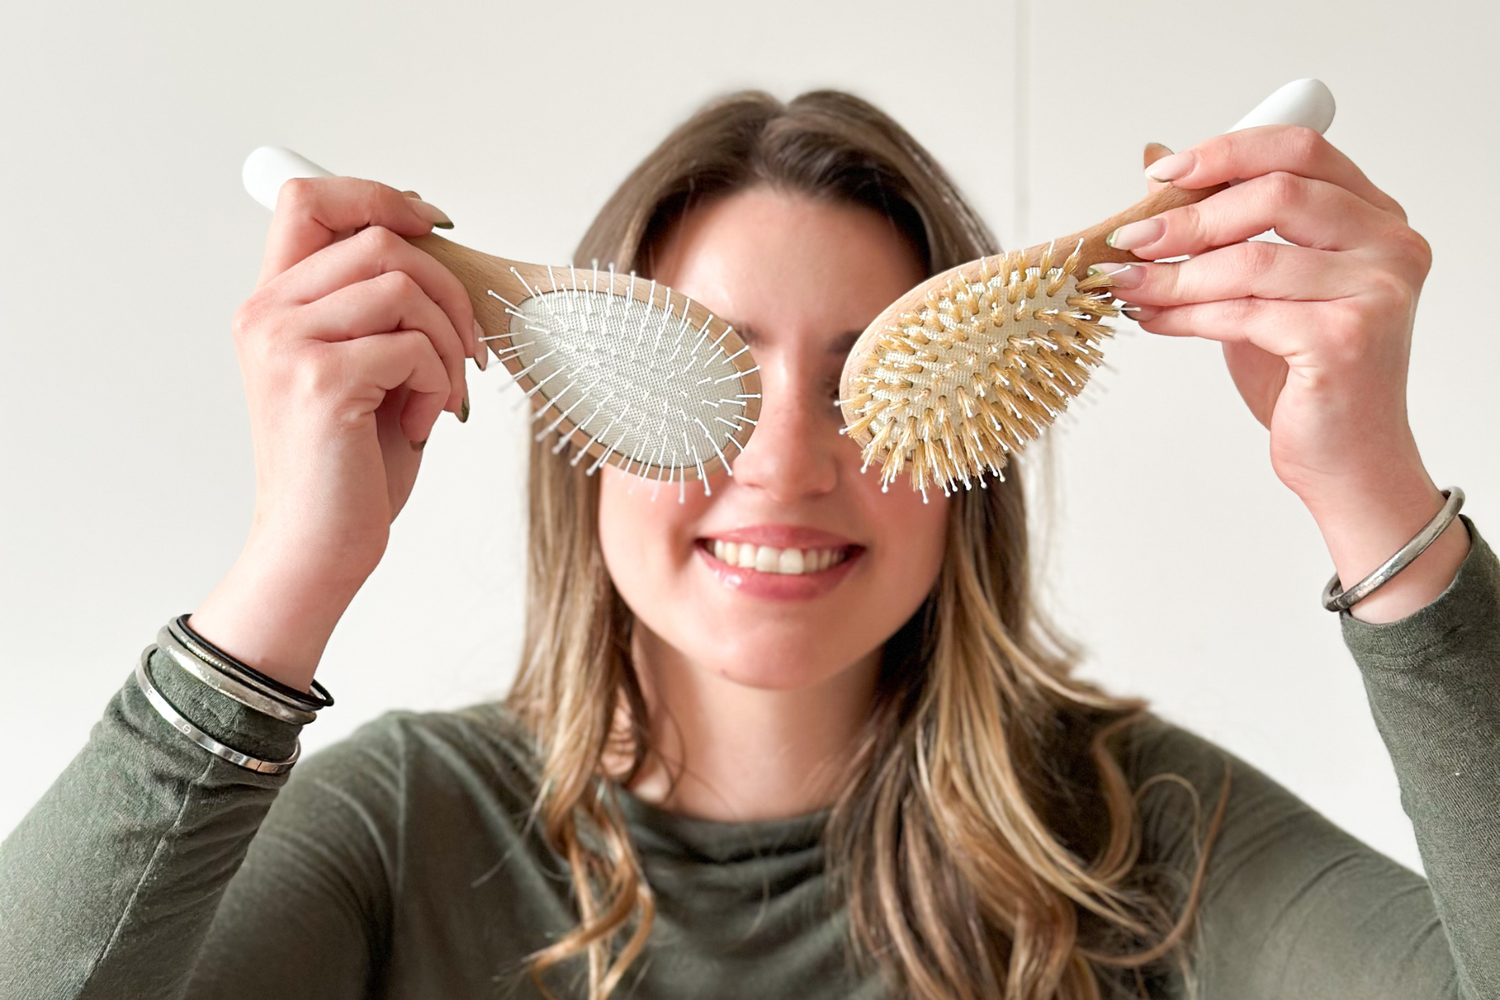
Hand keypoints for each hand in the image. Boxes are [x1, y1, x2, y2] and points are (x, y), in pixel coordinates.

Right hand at [190, 178, 484, 686]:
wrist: (317, 545)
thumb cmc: (350, 463)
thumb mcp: (364, 367)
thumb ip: (377, 305)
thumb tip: (435, 245)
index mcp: (273, 303)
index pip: (310, 198)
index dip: (380, 196)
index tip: (436, 226)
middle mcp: (266, 314)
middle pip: (379, 239)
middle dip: (449, 289)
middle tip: (469, 350)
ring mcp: (286, 343)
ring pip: (403, 286)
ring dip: (447, 342)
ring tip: (440, 395)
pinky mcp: (319, 380)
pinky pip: (413, 345)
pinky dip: (438, 384)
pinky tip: (421, 423)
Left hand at [1108, 129, 1466, 621]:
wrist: (1346, 458)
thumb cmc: (1307, 373)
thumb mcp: (1267, 287)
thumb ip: (1231, 231)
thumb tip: (1157, 171)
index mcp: (1376, 217)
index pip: (1301, 149)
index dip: (1225, 151)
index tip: (1162, 173)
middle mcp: (1391, 245)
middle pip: (1276, 193)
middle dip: (1188, 215)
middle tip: (1131, 238)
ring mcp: (1375, 292)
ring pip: (1250, 260)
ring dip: (1173, 274)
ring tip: (1128, 284)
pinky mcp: (1345, 341)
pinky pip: (1242, 314)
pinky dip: (1183, 315)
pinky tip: (1151, 319)